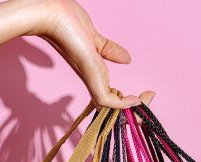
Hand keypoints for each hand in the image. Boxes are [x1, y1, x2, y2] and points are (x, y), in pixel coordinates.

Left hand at [37, 0, 153, 108]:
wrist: (50, 12)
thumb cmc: (67, 21)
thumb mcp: (95, 40)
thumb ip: (110, 51)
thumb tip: (127, 59)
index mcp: (92, 72)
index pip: (110, 96)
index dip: (127, 100)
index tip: (146, 94)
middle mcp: (90, 79)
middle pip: (111, 107)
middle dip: (132, 110)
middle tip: (149, 99)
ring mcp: (89, 77)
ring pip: (109, 107)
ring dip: (130, 109)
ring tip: (145, 101)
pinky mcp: (89, 73)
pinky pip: (105, 99)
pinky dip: (121, 104)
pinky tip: (135, 99)